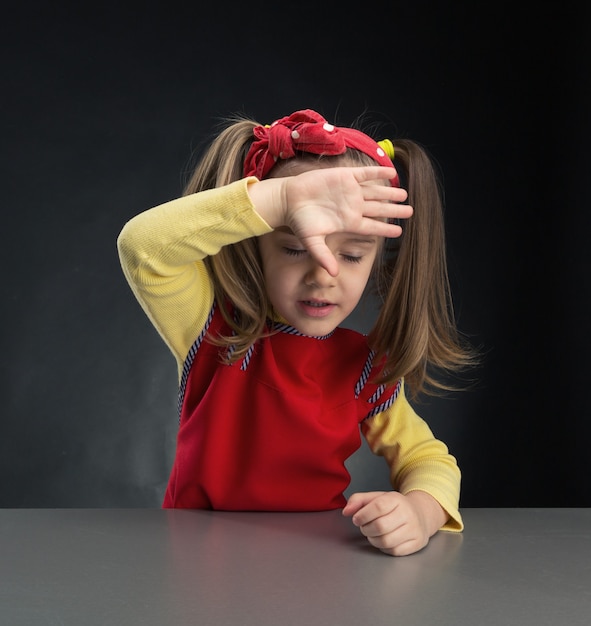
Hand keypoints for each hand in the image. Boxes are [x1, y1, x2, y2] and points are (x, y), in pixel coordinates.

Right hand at [249, 166, 411, 276]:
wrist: (288, 200)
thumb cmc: (299, 221)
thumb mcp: (312, 242)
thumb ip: (323, 257)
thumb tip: (333, 275)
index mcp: (347, 222)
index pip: (371, 227)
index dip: (385, 229)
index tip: (399, 232)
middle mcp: (352, 207)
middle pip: (378, 209)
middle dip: (394, 210)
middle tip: (410, 212)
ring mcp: (350, 191)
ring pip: (375, 192)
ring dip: (390, 193)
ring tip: (404, 195)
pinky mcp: (344, 176)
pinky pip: (365, 174)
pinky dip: (378, 173)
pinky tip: (392, 173)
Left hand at [342, 490, 447, 555]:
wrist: (421, 514)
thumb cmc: (394, 507)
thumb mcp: (377, 497)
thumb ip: (358, 500)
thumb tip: (346, 511)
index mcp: (396, 499)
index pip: (378, 507)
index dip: (363, 515)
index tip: (356, 519)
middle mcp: (408, 513)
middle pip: (380, 526)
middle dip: (366, 529)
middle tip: (364, 527)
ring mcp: (414, 529)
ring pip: (386, 541)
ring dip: (373, 540)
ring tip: (373, 534)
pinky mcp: (417, 543)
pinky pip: (394, 551)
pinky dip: (383, 548)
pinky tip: (383, 539)